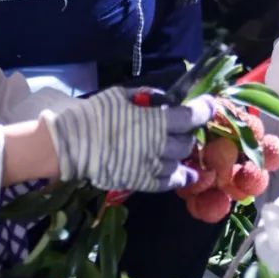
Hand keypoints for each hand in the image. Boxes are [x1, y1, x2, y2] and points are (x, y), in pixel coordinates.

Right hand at [40, 88, 217, 194]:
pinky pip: (168, 182)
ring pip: (180, 162)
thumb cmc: (95, 115)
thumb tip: (162, 99)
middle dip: (187, 133)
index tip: (208, 106)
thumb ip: (146, 96)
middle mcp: (161, 145)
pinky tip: (185, 175)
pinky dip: (179, 177)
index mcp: (157, 121)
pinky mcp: (143, 182)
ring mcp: (153, 166)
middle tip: (180, 129)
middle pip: (187, 142)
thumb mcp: (121, 95)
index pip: (192, 116)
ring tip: (176, 149)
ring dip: (180, 154)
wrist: (70, 145)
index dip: (204, 109)